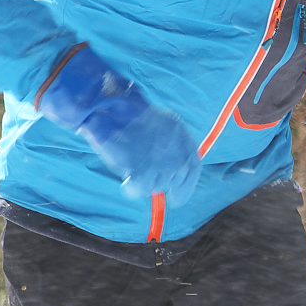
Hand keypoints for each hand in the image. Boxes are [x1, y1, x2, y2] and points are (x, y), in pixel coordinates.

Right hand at [35, 45, 200, 205]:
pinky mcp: (144, 173)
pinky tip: (126, 180)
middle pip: (174, 182)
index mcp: (185, 140)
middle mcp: (179, 155)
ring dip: (143, 181)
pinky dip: (131, 189)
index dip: (185, 186)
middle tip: (146, 181)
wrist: (112, 108)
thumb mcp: (164, 125)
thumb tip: (172, 170)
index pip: (193, 171)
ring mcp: (163, 166)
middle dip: (160, 184)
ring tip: (129, 161)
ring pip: (155, 187)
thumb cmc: (132, 114)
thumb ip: (172, 146)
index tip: (177, 197)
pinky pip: (139, 191)